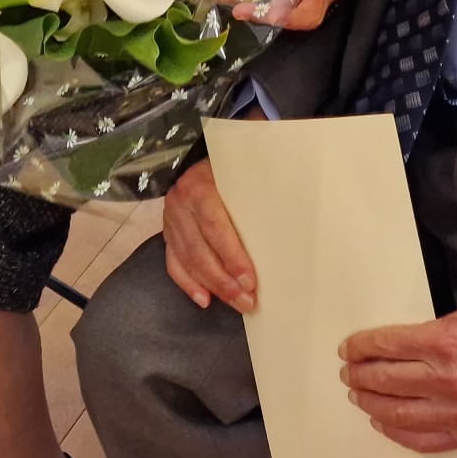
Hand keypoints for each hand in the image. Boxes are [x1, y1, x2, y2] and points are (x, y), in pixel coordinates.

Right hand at [162, 159, 257, 313]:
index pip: (216, 228)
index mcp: (201, 187)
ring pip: (187, 261)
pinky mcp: (167, 231)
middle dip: (224, 281)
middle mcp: (181, 204)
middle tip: (247, 302)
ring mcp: (171, 219)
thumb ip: (257, 191)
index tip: (250, 281)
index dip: (233, 257)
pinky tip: (205, 299)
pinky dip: (188, 284)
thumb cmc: (230, 166)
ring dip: (212, 286)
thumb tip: (290, 223)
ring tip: (235, 303)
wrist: (194, 154)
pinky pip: (173, 262)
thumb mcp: (240, 171)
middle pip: (201, 250)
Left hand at [341, 300, 456, 452]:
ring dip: (372, 404)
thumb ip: (423, 336)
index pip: (387, 346)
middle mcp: (449, 378)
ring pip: (398, 413)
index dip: (361, 348)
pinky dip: (396, 433)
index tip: (347, 349)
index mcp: (445, 342)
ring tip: (360, 397)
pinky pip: (423, 440)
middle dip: (361, 376)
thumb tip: (385, 351)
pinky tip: (382, 423)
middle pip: (387, 380)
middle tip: (350, 373)